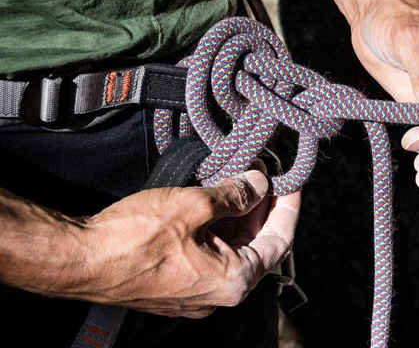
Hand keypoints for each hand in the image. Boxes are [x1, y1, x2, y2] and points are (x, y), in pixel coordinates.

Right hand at [72, 171, 299, 317]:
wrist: (80, 260)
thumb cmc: (132, 239)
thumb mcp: (193, 206)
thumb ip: (234, 195)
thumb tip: (257, 184)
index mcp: (233, 281)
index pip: (280, 239)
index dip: (288, 205)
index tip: (291, 181)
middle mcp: (220, 293)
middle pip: (257, 243)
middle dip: (261, 205)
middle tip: (259, 172)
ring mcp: (198, 290)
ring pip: (232, 247)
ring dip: (237, 213)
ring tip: (236, 178)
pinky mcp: (179, 283)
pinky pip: (210, 252)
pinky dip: (217, 226)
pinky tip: (212, 199)